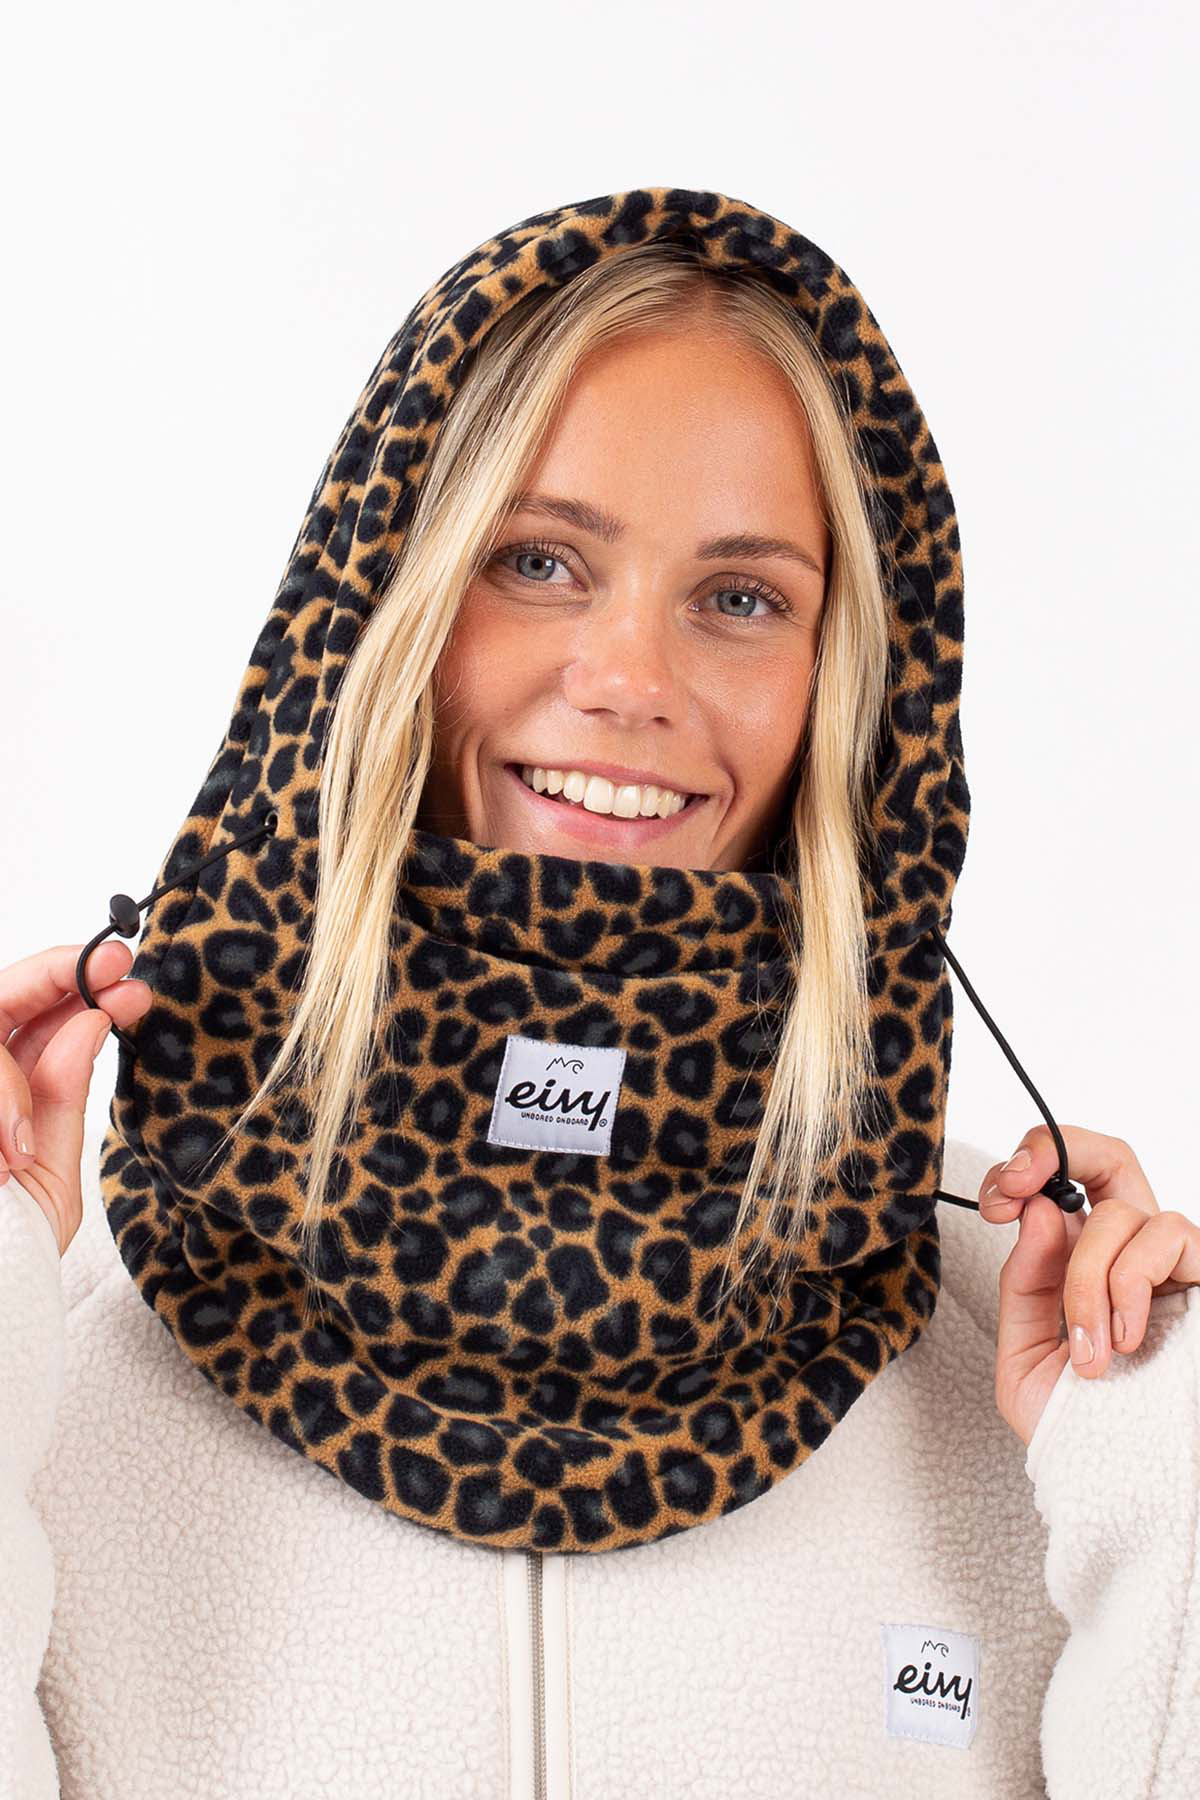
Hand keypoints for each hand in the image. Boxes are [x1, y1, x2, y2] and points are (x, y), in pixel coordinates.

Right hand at [0, 942, 152, 1255]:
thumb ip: (60, 1099)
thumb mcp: (47, 1176)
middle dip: (55, 976)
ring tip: (24, 1140)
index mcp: (3, 1099)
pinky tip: (7, 1154)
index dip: (75, 987)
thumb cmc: (9, 1257)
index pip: (31, 1019)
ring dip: (7, 1076)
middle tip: (112, 971)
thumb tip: (91, 1022)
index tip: (126, 979)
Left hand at [980, 1124, 1199, 1447]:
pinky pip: (1169, 1234)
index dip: (1026, 1165)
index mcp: (1080, 1264)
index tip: (997, 1199)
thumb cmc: (1077, 1432)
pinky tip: (1128, 1339)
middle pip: (1105, 1154)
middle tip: (1016, 1191)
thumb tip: (1040, 1211)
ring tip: (1092, 1350)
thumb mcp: (1024, 1356)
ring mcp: (1169, 1265)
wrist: (1124, 1489)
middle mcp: (1127, 1254)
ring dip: (1087, 1279)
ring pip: (1120, 1211)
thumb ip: (1025, 1284)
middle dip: (1053, 1149)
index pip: (1062, 1181)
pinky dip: (1131, 1283)